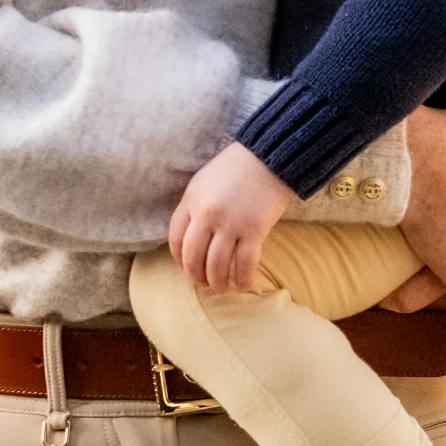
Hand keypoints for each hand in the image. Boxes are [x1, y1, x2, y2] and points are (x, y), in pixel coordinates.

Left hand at [165, 140, 294, 294]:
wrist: (269, 158)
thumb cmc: (236, 168)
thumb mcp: (203, 181)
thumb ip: (193, 206)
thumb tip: (191, 237)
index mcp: (191, 202)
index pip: (176, 239)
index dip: (179, 259)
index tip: (186, 267)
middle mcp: (207, 215)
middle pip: (193, 257)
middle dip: (196, 276)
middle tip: (203, 283)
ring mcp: (231, 224)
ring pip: (217, 265)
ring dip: (217, 282)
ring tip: (222, 287)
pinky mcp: (254, 231)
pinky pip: (244, 264)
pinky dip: (242, 279)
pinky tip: (243, 284)